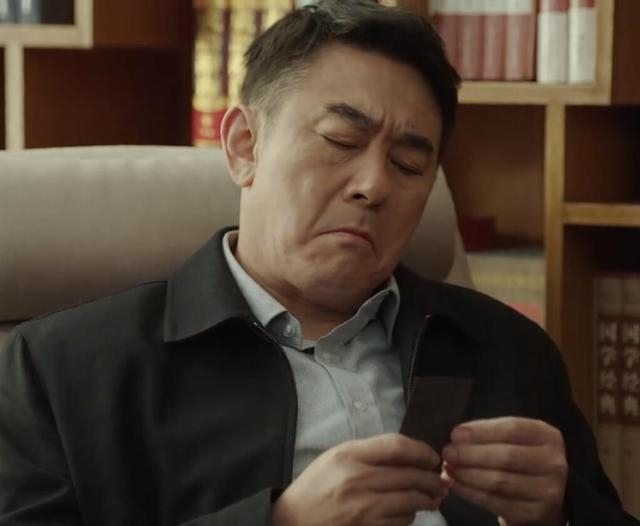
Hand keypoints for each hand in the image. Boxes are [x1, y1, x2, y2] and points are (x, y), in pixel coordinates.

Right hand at [272, 433, 447, 525]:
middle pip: (411, 475)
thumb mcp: (336, 457)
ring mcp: (364, 509)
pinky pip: (401, 522)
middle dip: (432, 478)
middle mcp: (358, 480)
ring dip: (425, 499)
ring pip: (411, 501)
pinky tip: (407, 513)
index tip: (432, 457)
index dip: (422, 451)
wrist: (293, 521)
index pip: (397, 446)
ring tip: (429, 498)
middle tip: (439, 481)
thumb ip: (369, 452)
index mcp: (349, 456)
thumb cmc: (316, 487)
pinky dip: (409, 517)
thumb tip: (408, 456)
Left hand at [442, 417, 567, 525]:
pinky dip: (469, 492)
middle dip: (470, 454)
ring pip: (499, 481)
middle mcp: (553, 463)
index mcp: (548, 437)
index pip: (512, 429)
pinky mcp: (533, 513)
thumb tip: (458, 436)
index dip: (481, 431)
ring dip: (467, 474)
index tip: (455, 434)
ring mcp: (547, 491)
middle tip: (447, 453)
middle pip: (506, 456)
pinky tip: (454, 484)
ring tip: (448, 468)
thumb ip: (490, 434)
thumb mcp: (514, 439)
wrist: (541, 496)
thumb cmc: (521, 459)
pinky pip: (494, 501)